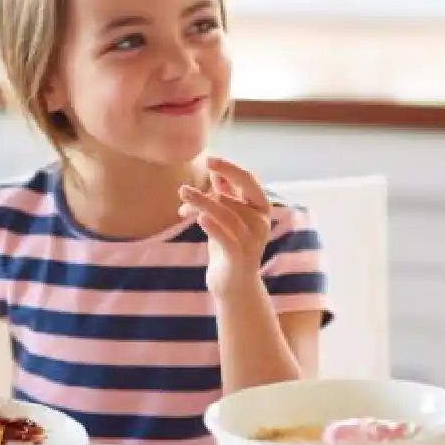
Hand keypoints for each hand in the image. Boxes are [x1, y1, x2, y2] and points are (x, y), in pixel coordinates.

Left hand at [178, 156, 272, 295]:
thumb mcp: (227, 217)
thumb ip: (226, 195)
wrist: (233, 284)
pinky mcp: (241, 257)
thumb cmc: (229, 246)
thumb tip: (218, 171)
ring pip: (227, 214)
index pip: (248, 180)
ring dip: (203, 203)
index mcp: (261, 208)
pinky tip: (198, 217)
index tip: (209, 160)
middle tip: (183, 189)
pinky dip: (213, 225)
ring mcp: (253, 240)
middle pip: (233, 197)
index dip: (230, 168)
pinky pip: (227, 237)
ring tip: (183, 198)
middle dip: (208, 191)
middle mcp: (261, 222)